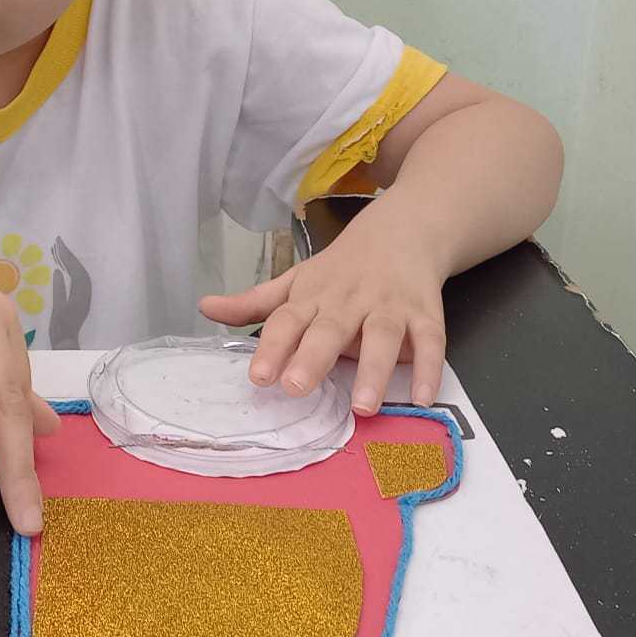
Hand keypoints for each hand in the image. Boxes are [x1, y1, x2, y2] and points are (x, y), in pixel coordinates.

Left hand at [199, 215, 446, 415]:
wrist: (404, 229)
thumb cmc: (341, 267)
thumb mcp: (296, 280)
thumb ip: (254, 303)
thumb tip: (204, 308)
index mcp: (313, 295)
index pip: (287, 320)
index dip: (272, 347)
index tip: (259, 377)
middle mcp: (349, 301)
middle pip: (330, 329)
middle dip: (313, 358)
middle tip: (297, 388)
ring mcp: (389, 306)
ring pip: (383, 336)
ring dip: (374, 370)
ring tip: (363, 406)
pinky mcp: (426, 313)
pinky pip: (431, 340)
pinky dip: (430, 368)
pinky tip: (423, 397)